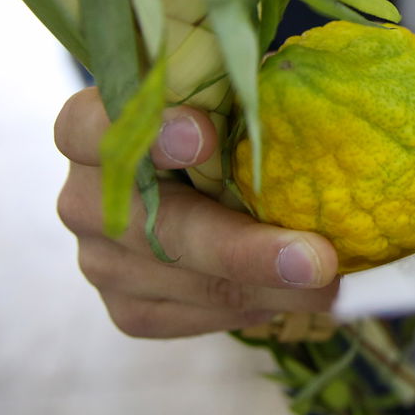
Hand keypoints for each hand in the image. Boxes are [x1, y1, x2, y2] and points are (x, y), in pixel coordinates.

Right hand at [53, 87, 339, 337]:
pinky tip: (289, 294)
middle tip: (317, 258)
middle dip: (243, 247)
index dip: (149, 131)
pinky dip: (251, 306)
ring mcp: (99, 258)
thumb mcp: (220, 98)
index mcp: (91, 126)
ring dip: (267, 286)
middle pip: (157, 227)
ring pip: (186, 282)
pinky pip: (193, 315)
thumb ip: (238, 100)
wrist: (195, 182)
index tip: (204, 136)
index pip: (91, 126)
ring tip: (329, 282)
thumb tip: (309, 110)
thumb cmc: (215, 123)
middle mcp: (85, 197)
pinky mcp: (126, 306)